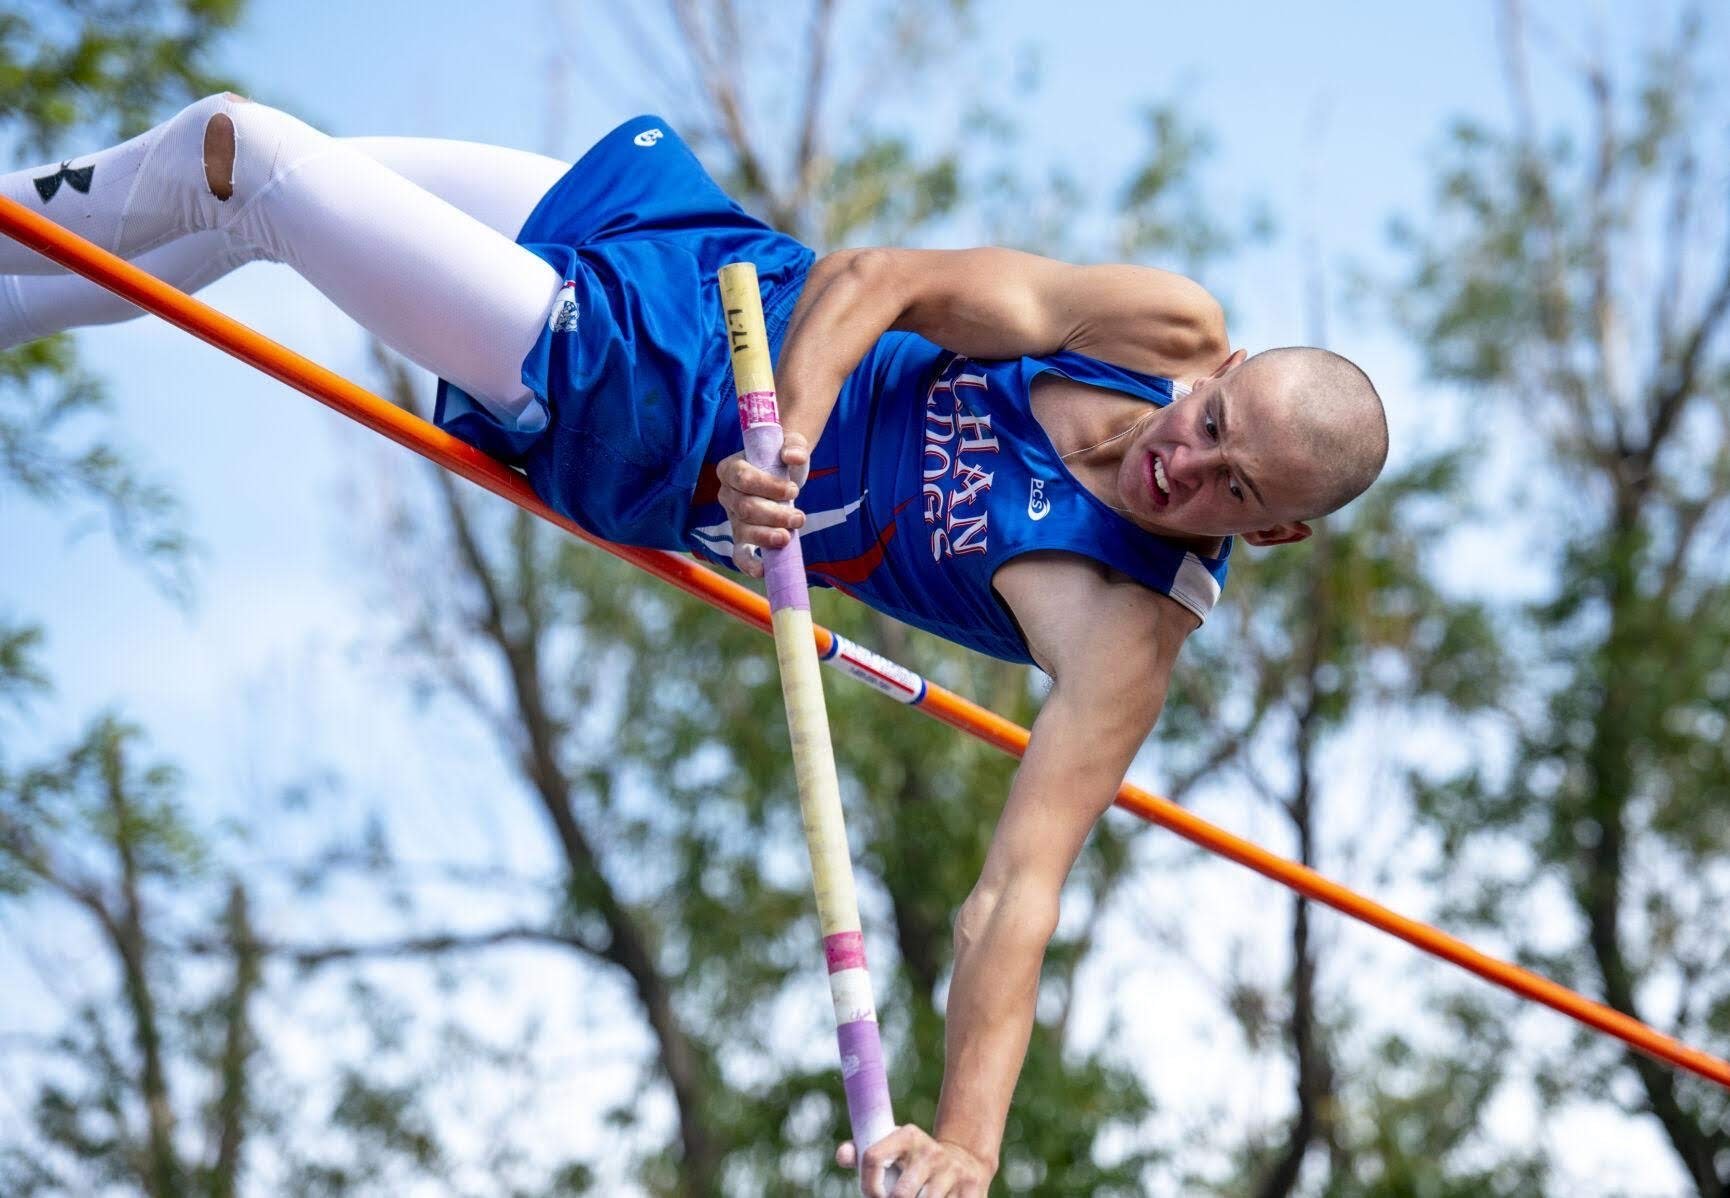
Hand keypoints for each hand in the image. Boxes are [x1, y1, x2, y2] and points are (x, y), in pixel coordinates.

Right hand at [715, 432, 810, 577]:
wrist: (784, 473)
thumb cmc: (782, 459)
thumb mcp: (791, 446)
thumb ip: (794, 446)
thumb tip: (793, 456)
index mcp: (730, 469)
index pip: (743, 478)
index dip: (768, 487)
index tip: (793, 491)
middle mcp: (726, 494)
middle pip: (745, 508)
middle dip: (774, 515)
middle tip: (799, 517)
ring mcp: (732, 518)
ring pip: (744, 530)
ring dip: (768, 536)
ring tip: (790, 535)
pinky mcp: (741, 537)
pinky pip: (739, 553)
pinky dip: (749, 564)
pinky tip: (762, 571)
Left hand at [837, 1126, 993, 1197]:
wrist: (965, 1162)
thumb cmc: (914, 1164)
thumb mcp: (892, 1151)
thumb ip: (861, 1154)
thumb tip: (842, 1156)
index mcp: (907, 1136)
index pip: (872, 1157)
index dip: (868, 1185)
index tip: (874, 1195)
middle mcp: (931, 1151)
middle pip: (900, 1195)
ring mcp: (953, 1171)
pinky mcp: (972, 1192)